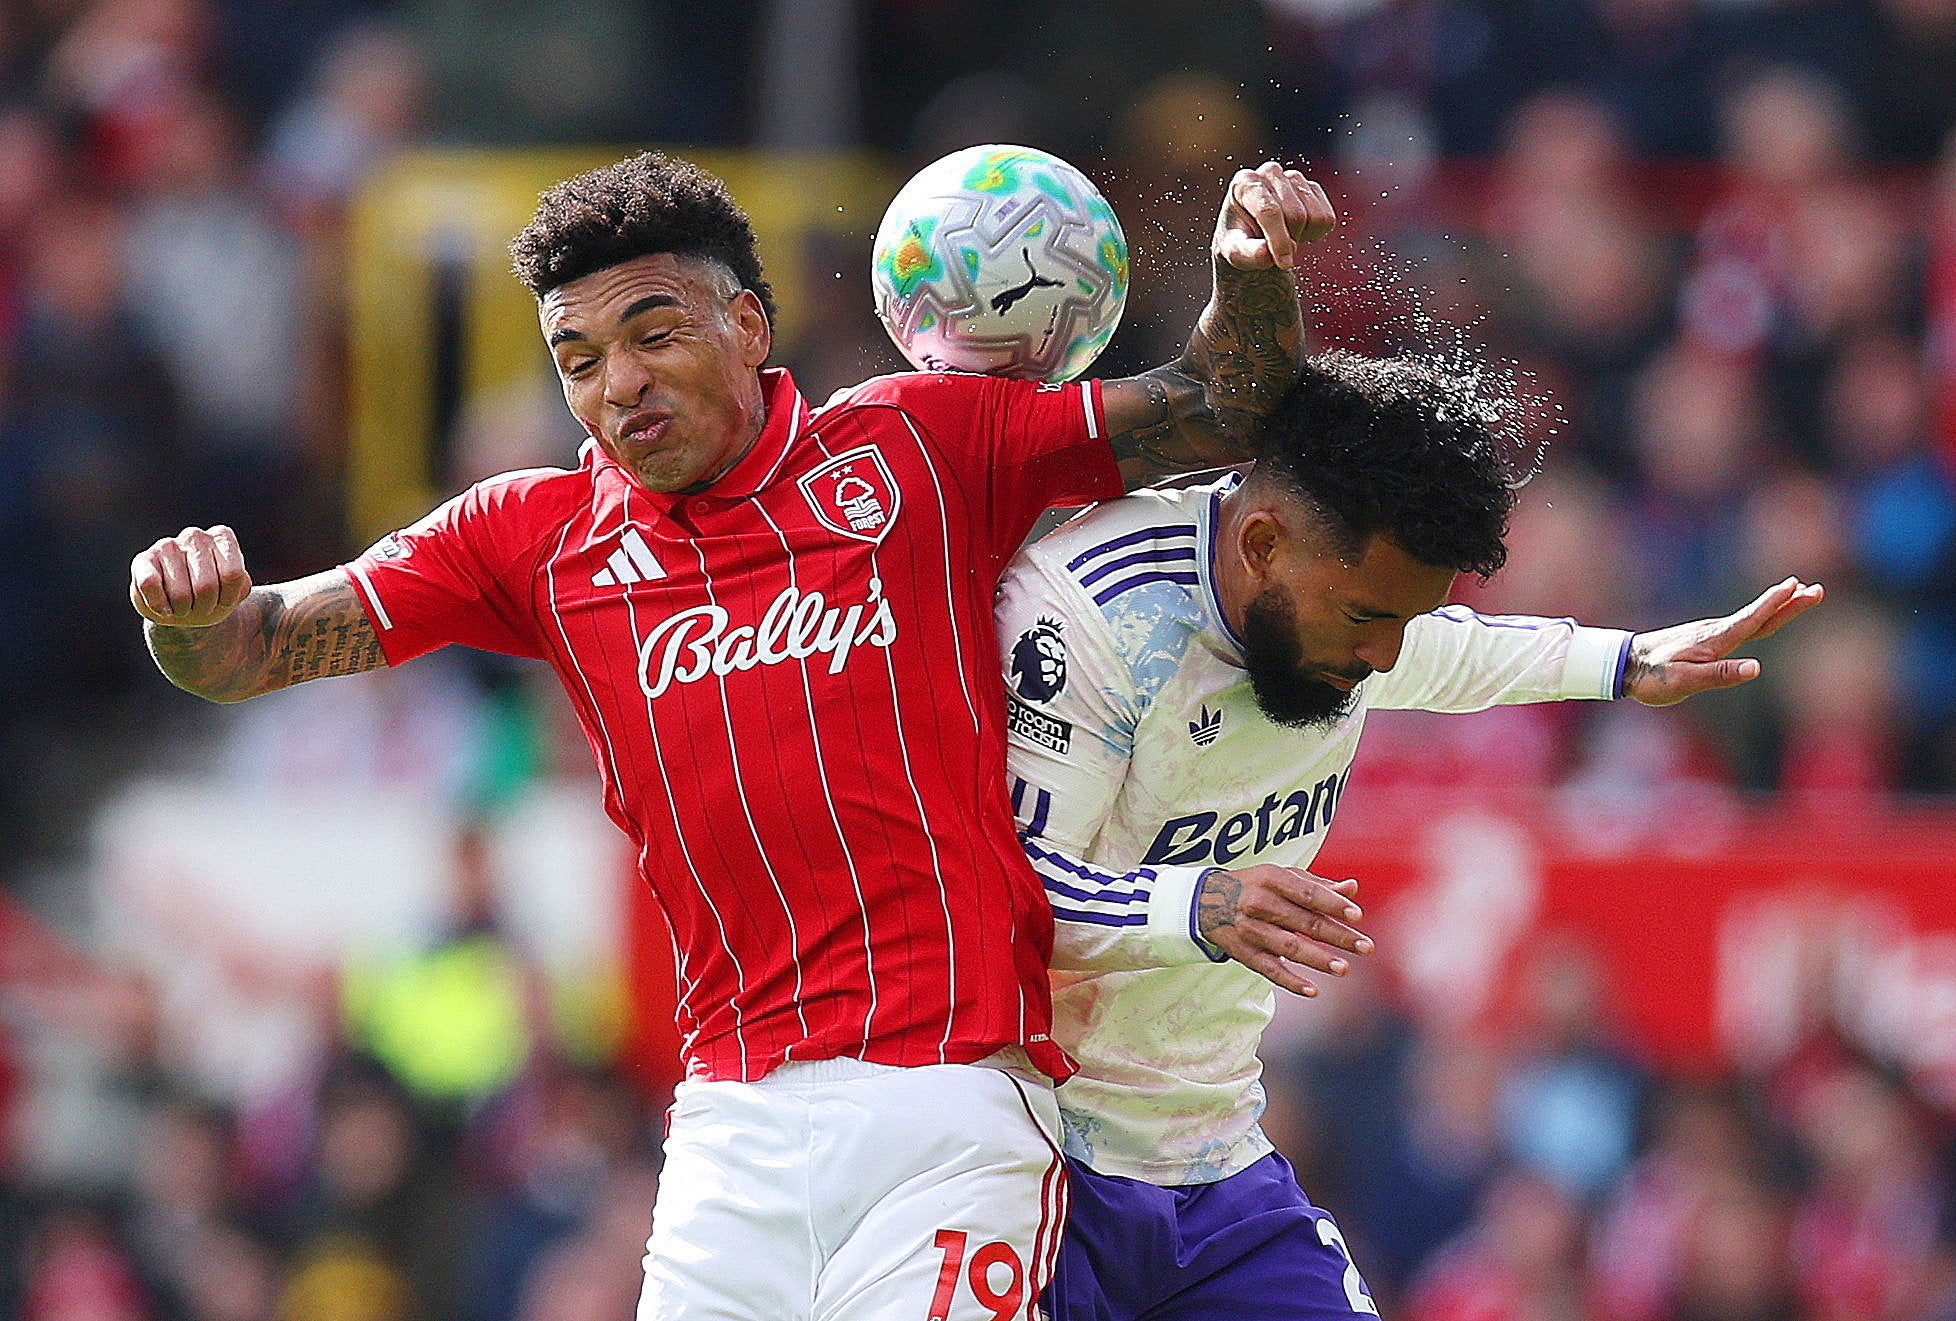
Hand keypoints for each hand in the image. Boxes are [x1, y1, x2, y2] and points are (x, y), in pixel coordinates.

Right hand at [130, 526, 253, 628]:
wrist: (182, 608)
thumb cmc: (213, 597)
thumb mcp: (234, 593)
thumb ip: (241, 585)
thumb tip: (238, 578)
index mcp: (222, 538)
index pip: (233, 575)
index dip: (229, 598)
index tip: (225, 601)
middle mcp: (195, 536)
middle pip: (206, 586)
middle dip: (205, 607)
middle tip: (201, 607)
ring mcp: (167, 545)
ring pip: (180, 594)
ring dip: (183, 610)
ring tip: (183, 606)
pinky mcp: (142, 560)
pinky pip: (149, 585)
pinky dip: (159, 606)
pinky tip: (164, 607)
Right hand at [1195, 865, 1372, 995]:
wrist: (1204, 900)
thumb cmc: (1255, 885)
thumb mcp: (1281, 877)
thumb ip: (1316, 884)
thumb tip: (1352, 889)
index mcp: (1271, 878)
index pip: (1307, 893)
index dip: (1333, 904)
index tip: (1357, 916)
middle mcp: (1258, 903)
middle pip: (1304, 922)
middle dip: (1337, 936)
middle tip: (1366, 947)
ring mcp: (1249, 929)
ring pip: (1288, 947)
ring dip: (1318, 959)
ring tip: (1345, 968)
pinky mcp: (1243, 952)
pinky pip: (1269, 969)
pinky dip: (1290, 981)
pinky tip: (1312, 990)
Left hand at [1214, 161, 1336, 271]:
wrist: (1252, 236)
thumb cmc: (1239, 242)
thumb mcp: (1234, 253)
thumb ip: (1247, 254)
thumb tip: (1265, 254)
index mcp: (1244, 183)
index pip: (1269, 210)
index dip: (1279, 240)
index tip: (1284, 264)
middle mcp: (1270, 173)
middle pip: (1296, 215)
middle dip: (1289, 241)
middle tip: (1275, 249)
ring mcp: (1294, 177)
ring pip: (1315, 216)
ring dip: (1302, 237)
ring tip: (1284, 237)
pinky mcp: (1313, 188)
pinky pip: (1328, 218)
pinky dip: (1315, 234)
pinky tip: (1297, 231)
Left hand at [1624, 577, 1824, 705]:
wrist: (1624, 664)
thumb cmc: (1652, 676)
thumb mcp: (1685, 681)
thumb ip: (1720, 674)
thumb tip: (1756, 668)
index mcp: (1715, 640)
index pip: (1752, 620)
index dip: (1775, 605)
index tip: (1797, 587)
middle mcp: (1716, 632)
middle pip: (1759, 616)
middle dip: (1789, 603)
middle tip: (1817, 589)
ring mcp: (1711, 633)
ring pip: (1752, 619)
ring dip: (1778, 607)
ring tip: (1800, 594)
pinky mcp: (1705, 639)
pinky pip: (1741, 625)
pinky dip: (1760, 616)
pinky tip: (1764, 616)